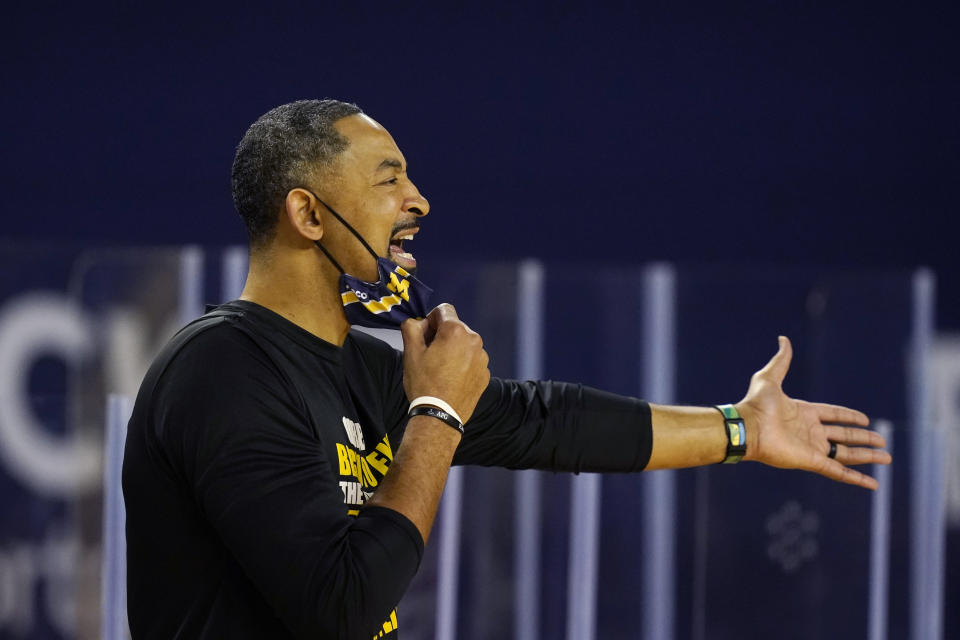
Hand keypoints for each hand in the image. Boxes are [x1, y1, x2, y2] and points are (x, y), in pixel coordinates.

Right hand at [400, 304, 489, 423]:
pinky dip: (463, 364)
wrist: (440, 416)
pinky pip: (472, 360)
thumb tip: (416, 322)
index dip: (430, 320)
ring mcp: (482, 358)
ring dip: (453, 350)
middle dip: (442, 335)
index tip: (425, 336)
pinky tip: (451, 379)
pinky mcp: (485, 373)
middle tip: (429, 355)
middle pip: (455, 327)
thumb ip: (411, 328)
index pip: (444, 310)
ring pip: (464, 344)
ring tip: (441, 369)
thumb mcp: (410, 353)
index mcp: (456, 331)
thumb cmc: (424, 383)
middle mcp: (474, 340)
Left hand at [736, 336, 891, 489]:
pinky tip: (873, 484)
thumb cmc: (756, 404)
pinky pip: (838, 472)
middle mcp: (810, 431)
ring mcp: (812, 448)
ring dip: (867, 457)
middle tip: (882, 442)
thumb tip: (783, 338)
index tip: (865, 419)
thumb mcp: (770, 378)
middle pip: (844, 436)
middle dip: (864, 438)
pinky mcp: (812, 462)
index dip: (848, 416)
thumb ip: (781, 360)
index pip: (833, 414)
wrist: (747, 426)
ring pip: (846, 454)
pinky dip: (856, 479)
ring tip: (887, 458)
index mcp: (804, 413)